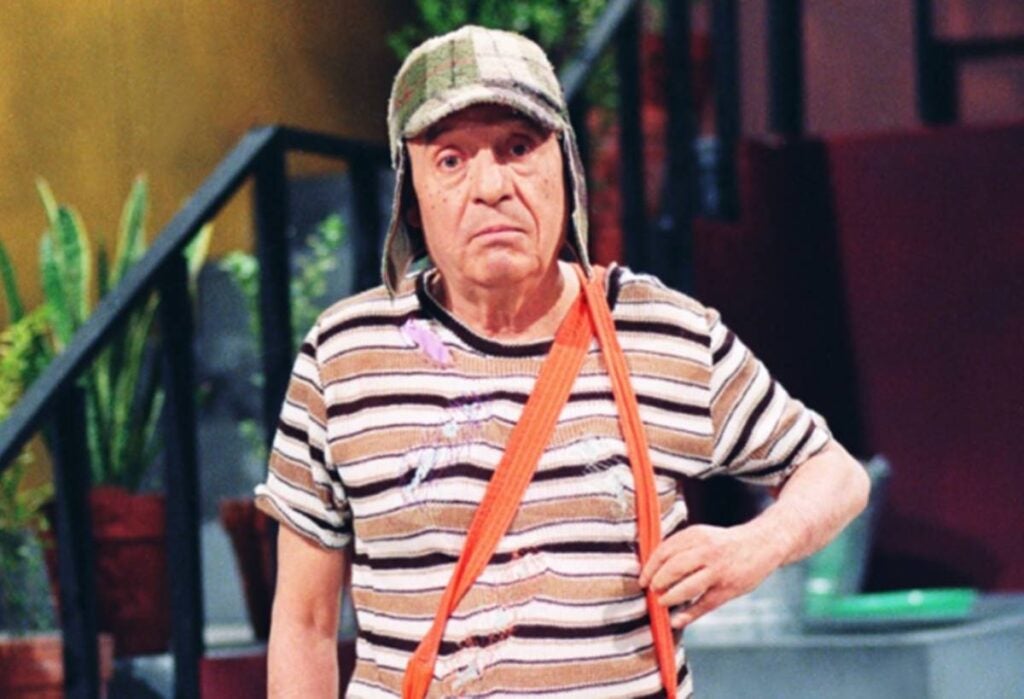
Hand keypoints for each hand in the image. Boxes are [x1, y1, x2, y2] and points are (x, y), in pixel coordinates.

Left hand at [637, 522, 784, 628]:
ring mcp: (719, 571)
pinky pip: (705, 604)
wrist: (763, 544)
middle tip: (651, 590)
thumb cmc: (725, 543)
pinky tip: (676, 620)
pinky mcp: (729, 589)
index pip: (665, 550)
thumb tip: (652, 568)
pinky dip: (688, 614)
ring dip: (670, 598)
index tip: (642, 578)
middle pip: (673, 568)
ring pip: (688, 587)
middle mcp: (707, 551)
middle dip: (657, 581)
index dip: (650, 566)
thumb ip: (681, 548)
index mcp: (697, 535)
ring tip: (661, 602)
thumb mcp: (703, 535)